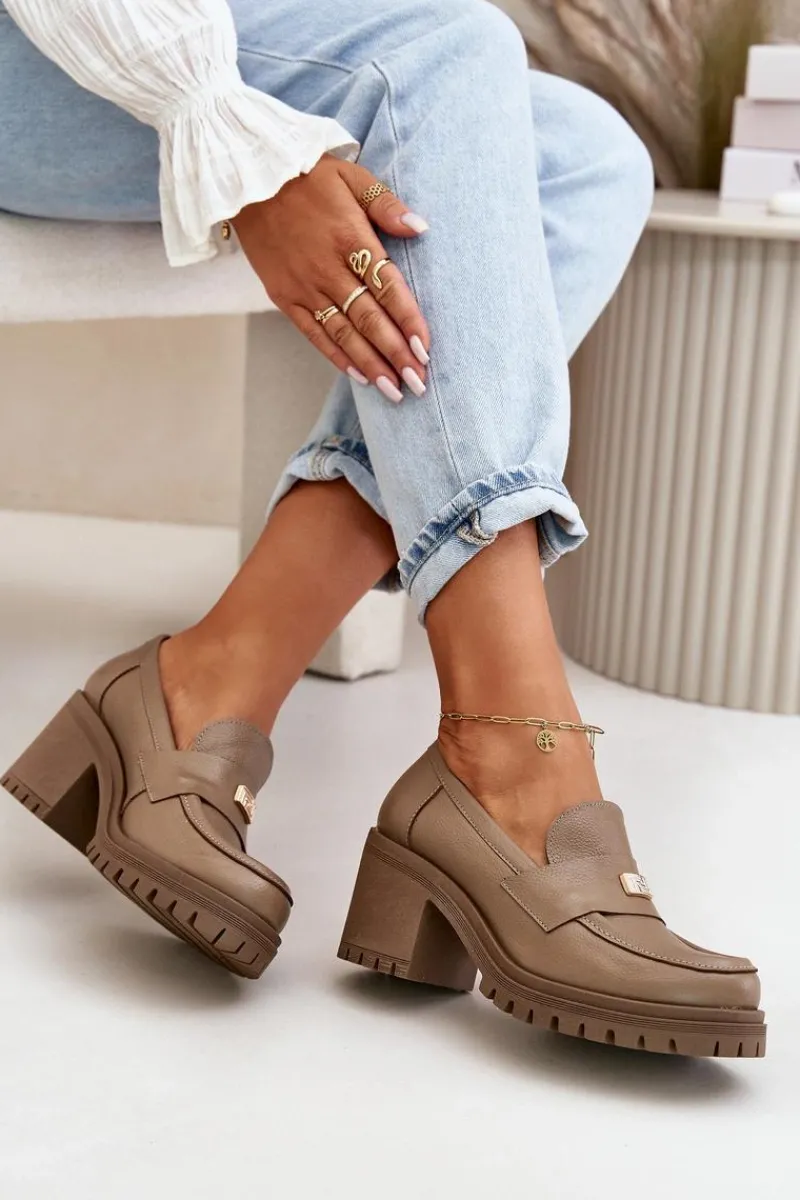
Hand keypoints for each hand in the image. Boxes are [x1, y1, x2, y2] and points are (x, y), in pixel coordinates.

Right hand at [232, 155, 429, 402]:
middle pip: (369, 319)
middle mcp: (328, 269)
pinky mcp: (283, 296)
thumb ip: (385, 204)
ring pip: (344, 334)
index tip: (426, 350)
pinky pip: (314, 333)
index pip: (388, 288)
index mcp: (351, 238)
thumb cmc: (305, 175)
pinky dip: (337, 356)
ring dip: (371, 365)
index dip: (409, 321)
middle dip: (396, 355)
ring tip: (395, 391)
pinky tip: (359, 376)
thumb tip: (420, 228)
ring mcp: (304, 286)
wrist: (244, 178)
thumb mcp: (350, 175)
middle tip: (418, 384)